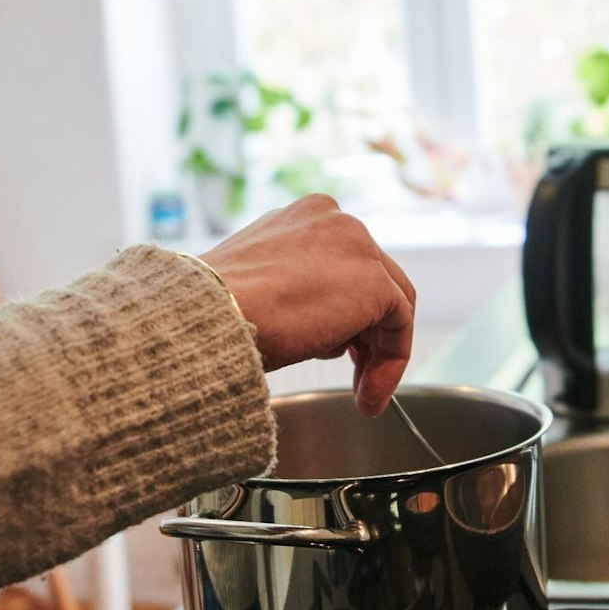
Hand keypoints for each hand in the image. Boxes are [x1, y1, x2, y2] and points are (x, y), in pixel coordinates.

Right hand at [200, 195, 414, 416]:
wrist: (209, 314)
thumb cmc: (217, 309)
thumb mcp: (260, 285)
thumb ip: (295, 288)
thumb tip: (314, 318)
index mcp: (305, 215)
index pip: (344, 263)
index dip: (346, 310)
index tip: (338, 349)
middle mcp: (335, 219)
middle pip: (372, 280)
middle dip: (366, 331)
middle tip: (355, 372)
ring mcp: (357, 245)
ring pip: (390, 302)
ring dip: (378, 352)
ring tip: (361, 392)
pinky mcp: (374, 281)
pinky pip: (398, 326)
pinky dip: (389, 363)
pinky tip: (366, 394)